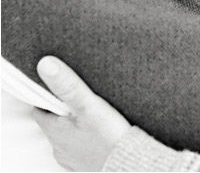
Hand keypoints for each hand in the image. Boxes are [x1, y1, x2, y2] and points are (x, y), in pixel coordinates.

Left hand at [31, 56, 132, 171]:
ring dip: (75, 125)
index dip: (47, 96)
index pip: (40, 109)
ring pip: (67, 136)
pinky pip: (79, 148)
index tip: (57, 87)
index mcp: (55, 130)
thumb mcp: (89, 106)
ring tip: (91, 113)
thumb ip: (68, 85)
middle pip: (54, 122)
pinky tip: (98, 133)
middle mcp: (58, 146)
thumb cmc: (109, 138)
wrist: (130, 164)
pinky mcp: (84, 164)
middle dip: (63, 110)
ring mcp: (71, 157)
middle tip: (79, 97)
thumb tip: (46, 64)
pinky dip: (85, 139)